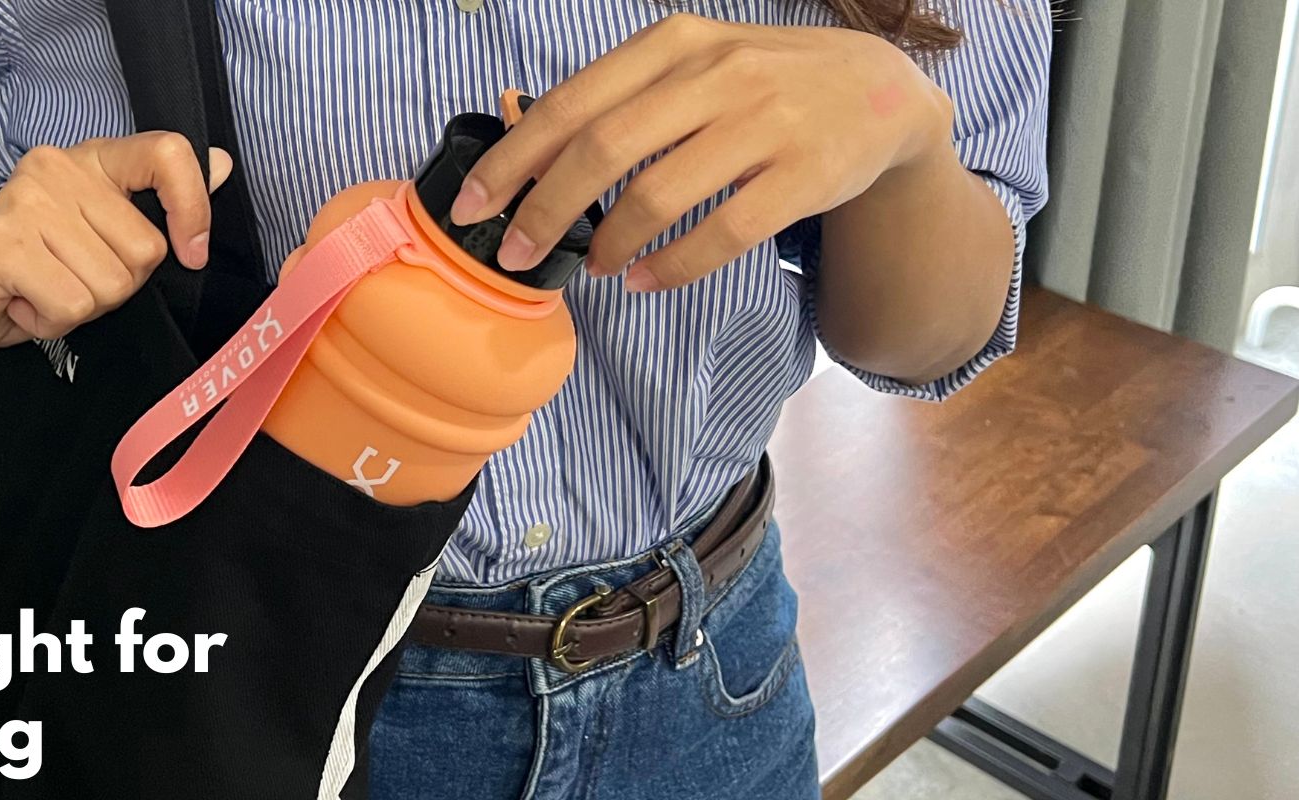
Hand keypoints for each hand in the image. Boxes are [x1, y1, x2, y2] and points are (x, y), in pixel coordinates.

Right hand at [0, 133, 231, 357]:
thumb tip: (222, 165)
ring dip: (80, 307)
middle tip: (66, 278)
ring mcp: (26, 203)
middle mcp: (57, 168)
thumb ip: (154, 205)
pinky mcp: (1, 246)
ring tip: (39, 290)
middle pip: (146, 251)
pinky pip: (71, 306)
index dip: (193, 207)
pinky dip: (50, 322)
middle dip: (116, 286)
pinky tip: (20, 303)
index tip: (191, 251)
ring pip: (111, 286)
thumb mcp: (99, 236)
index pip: (167, 154)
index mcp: (89, 160)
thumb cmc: (26, 270)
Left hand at [455, 14, 955, 291]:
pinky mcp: (805, 175)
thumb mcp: (694, 62)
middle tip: (516, 254)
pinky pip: (722, 234)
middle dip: (544, 211)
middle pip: (602, 150)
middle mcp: (716, 74)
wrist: (880, 88)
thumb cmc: (764, 82)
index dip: (512, 160)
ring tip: (594, 266)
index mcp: (674, 44)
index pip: (571, 104)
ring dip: (609, 243)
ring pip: (657, 196)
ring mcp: (764, 123)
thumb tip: (527, 152)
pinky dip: (671, 266)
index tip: (472, 205)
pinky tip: (645, 279)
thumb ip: (621, 97)